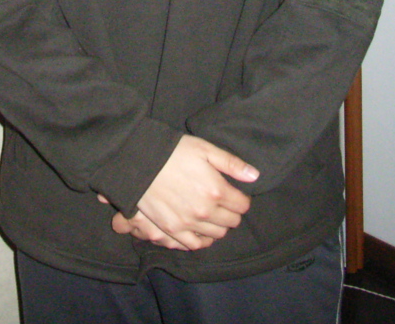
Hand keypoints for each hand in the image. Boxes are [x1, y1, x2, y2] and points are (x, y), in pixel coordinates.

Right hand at [110, 135, 257, 250]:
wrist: (139, 161)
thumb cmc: (173, 151)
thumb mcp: (205, 149)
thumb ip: (231, 164)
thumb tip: (255, 176)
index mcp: (216, 190)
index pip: (242, 205)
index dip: (241, 199)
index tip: (235, 194)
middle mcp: (205, 211)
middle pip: (232, 222)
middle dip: (232, 212)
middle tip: (223, 203)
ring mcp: (188, 223)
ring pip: (217, 234)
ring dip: (219, 225)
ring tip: (212, 214)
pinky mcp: (172, 229)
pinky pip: (195, 244)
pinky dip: (202, 240)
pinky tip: (201, 230)